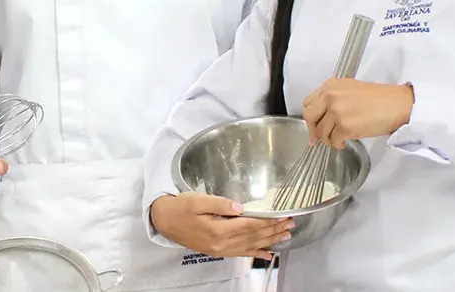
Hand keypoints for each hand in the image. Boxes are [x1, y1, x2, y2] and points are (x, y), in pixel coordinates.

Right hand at [149, 193, 292, 260]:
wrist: (164, 220)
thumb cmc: (180, 207)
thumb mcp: (198, 199)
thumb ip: (220, 203)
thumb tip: (240, 207)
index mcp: (218, 229)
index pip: (250, 225)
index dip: (268, 221)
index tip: (282, 216)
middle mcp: (222, 243)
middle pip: (253, 236)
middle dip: (273, 230)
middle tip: (290, 224)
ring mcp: (220, 249)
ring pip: (250, 245)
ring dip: (269, 241)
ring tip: (285, 235)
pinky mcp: (217, 250)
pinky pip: (241, 253)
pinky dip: (256, 253)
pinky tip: (268, 253)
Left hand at [302, 78, 413, 147]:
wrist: (397, 104)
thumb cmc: (379, 98)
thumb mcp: (351, 88)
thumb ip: (334, 98)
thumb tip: (323, 115)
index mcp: (330, 85)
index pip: (308, 102)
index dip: (311, 116)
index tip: (313, 124)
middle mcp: (331, 97)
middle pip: (310, 117)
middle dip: (312, 130)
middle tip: (316, 139)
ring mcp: (337, 112)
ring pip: (321, 131)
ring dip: (327, 139)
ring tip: (336, 140)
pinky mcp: (345, 126)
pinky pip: (333, 140)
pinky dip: (337, 144)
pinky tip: (343, 142)